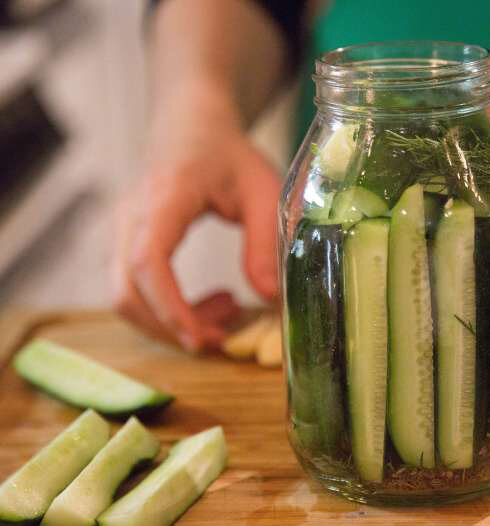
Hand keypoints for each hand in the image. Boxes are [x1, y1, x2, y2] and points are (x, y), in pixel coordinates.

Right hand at [113, 91, 280, 351]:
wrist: (192, 125)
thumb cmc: (229, 154)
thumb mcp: (264, 191)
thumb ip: (266, 243)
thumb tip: (268, 298)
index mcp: (166, 196)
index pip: (148, 260)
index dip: (169, 307)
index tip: (200, 337)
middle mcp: (133, 215)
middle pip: (127, 290)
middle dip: (169, 328)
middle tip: (221, 338)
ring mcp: (124, 229)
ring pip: (126, 295)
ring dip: (169, 322)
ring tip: (225, 313)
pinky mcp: (128, 241)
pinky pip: (135, 288)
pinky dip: (168, 309)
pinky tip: (211, 302)